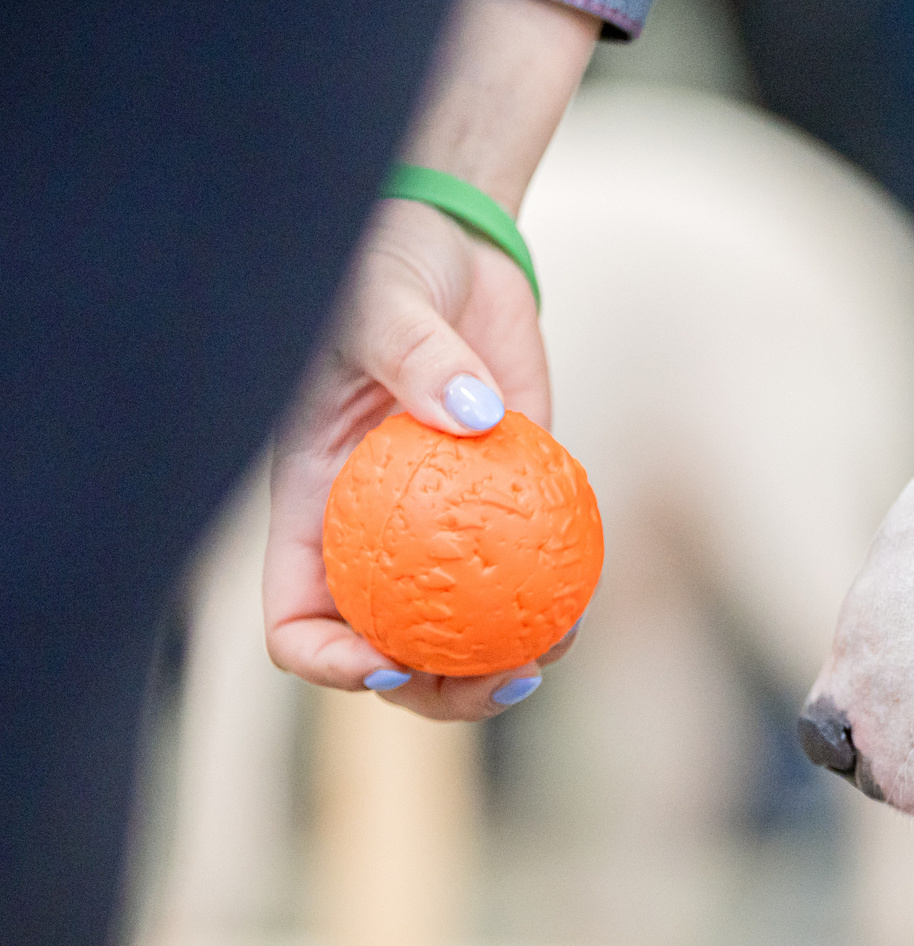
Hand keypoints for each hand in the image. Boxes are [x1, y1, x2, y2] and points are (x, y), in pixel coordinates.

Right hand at [261, 0, 599, 721]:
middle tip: (501, 681)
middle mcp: (369, 537)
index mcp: (310, 513)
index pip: (297, 622)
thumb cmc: (386, 265)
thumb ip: (415, 357)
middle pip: (388, 655)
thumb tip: (470, 415)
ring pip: (462, 636)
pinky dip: (553, 604)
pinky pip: (526, 578)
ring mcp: (439, 533)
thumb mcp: (382, 302)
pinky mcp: (505, 509)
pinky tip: (585, 607)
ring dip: (504, 665)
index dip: (332, 662)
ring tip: (551, 652)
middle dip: (436, 693)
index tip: (392, 659)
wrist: (457, 251)